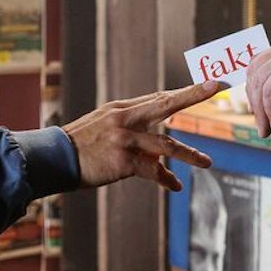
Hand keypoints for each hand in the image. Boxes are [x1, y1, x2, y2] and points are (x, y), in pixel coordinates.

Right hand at [63, 80, 222, 190]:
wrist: (54, 159)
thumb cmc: (80, 146)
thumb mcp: (104, 127)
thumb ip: (131, 129)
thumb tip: (159, 147)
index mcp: (121, 108)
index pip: (159, 97)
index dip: (185, 92)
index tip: (209, 84)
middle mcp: (124, 118)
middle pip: (165, 103)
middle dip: (193, 94)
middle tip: (216, 87)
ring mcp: (124, 139)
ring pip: (166, 144)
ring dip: (189, 154)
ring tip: (207, 162)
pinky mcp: (122, 160)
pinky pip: (153, 170)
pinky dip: (166, 179)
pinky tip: (174, 185)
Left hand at [245, 36, 270, 136]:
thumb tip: (253, 91)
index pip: (260, 62)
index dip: (253, 88)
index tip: (256, 111)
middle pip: (256, 69)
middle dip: (254, 99)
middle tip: (261, 124)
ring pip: (261, 81)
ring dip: (261, 109)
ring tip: (268, 127)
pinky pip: (269, 89)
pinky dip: (269, 110)